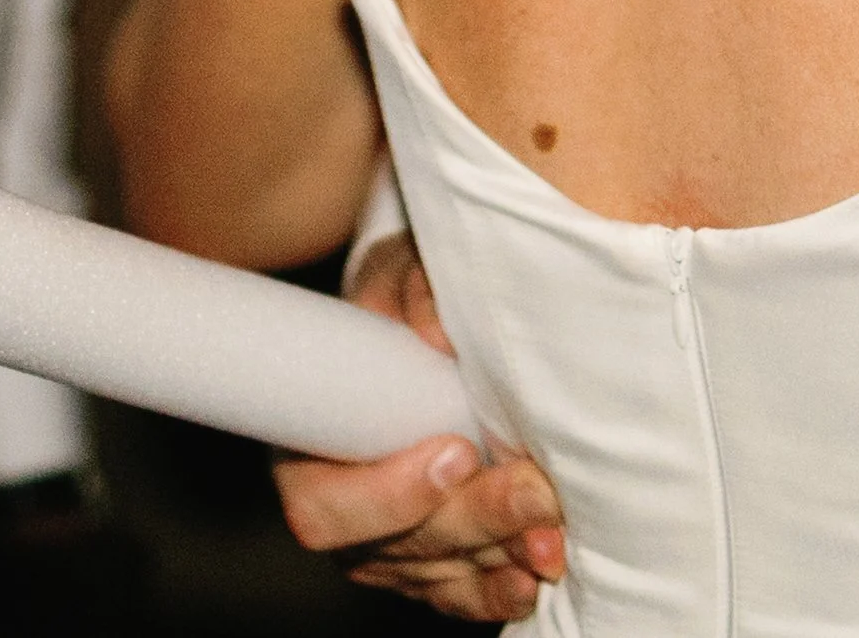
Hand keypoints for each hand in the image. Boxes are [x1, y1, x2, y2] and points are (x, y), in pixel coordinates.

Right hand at [270, 234, 566, 621]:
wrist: (434, 314)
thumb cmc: (406, 291)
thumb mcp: (404, 268)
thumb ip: (414, 290)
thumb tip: (436, 330)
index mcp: (309, 446)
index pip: (324, 505)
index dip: (389, 495)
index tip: (458, 454)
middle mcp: (342, 506)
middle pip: (393, 547)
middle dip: (471, 520)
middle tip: (533, 491)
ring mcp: (384, 541)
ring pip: (433, 573)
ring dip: (496, 557)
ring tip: (549, 539)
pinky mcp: (430, 557)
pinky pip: (456, 590)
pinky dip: (496, 589)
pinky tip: (532, 579)